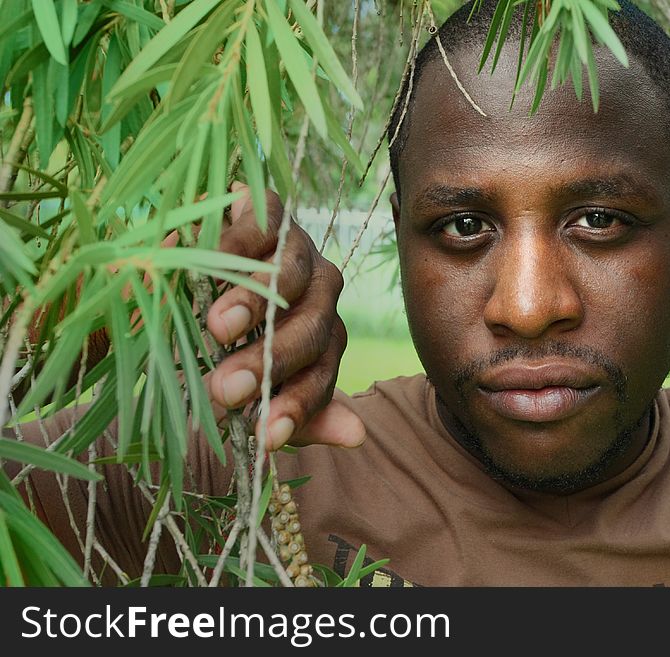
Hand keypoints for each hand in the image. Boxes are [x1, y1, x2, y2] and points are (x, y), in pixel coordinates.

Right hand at [205, 183, 364, 450]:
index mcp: (320, 338)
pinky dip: (236, 249)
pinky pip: (261, 229)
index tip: (264, 435)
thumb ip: (299, 411)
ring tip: (219, 328)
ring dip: (256, 304)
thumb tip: (356, 435)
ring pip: (291, 277)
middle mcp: (319, 294)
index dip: (297, 405)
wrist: (187, 269)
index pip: (321, 375)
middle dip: (270, 363)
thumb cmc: (221, 337)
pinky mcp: (268, 212)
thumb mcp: (250, 382)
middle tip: (226, 389)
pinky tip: (208, 269)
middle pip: (312, 329)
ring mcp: (298, 250)